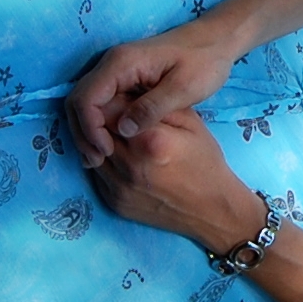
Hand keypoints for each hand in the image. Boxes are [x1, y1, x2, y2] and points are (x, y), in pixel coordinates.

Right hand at [68, 20, 241, 165]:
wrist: (215, 41)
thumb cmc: (205, 61)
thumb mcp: (184, 87)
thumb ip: (153, 108)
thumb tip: (122, 130)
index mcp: (122, 63)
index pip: (87, 98)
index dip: (91, 129)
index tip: (107, 152)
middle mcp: (111, 64)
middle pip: (78, 101)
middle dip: (83, 133)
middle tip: (97, 162)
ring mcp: (115, 70)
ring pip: (85, 103)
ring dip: (88, 130)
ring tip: (100, 158)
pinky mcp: (122, 79)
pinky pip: (99, 102)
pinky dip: (98, 124)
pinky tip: (110, 143)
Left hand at [84, 107, 267, 250]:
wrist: (211, 209)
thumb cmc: (205, 162)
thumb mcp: (190, 123)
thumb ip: (156, 105)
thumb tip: (126, 92)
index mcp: (149, 141)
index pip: (110, 110)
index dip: (114, 100)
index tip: (124, 100)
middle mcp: (129, 166)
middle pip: (97, 131)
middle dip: (104, 120)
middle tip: (119, 117)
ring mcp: (118, 188)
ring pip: (91, 152)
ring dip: (99, 141)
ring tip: (120, 138)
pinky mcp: (114, 202)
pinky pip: (96, 174)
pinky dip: (104, 162)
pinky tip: (121, 158)